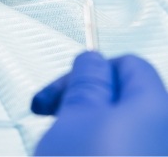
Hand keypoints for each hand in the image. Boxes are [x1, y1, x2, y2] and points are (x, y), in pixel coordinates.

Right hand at [32, 51, 167, 155]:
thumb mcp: (75, 115)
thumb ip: (86, 79)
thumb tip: (92, 60)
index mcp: (155, 107)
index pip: (128, 64)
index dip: (89, 69)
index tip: (62, 87)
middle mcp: (163, 133)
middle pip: (122, 96)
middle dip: (82, 99)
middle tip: (50, 112)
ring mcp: (153, 152)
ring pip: (118, 126)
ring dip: (84, 126)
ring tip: (59, 143)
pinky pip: (121, 148)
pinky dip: (95, 148)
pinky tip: (73, 154)